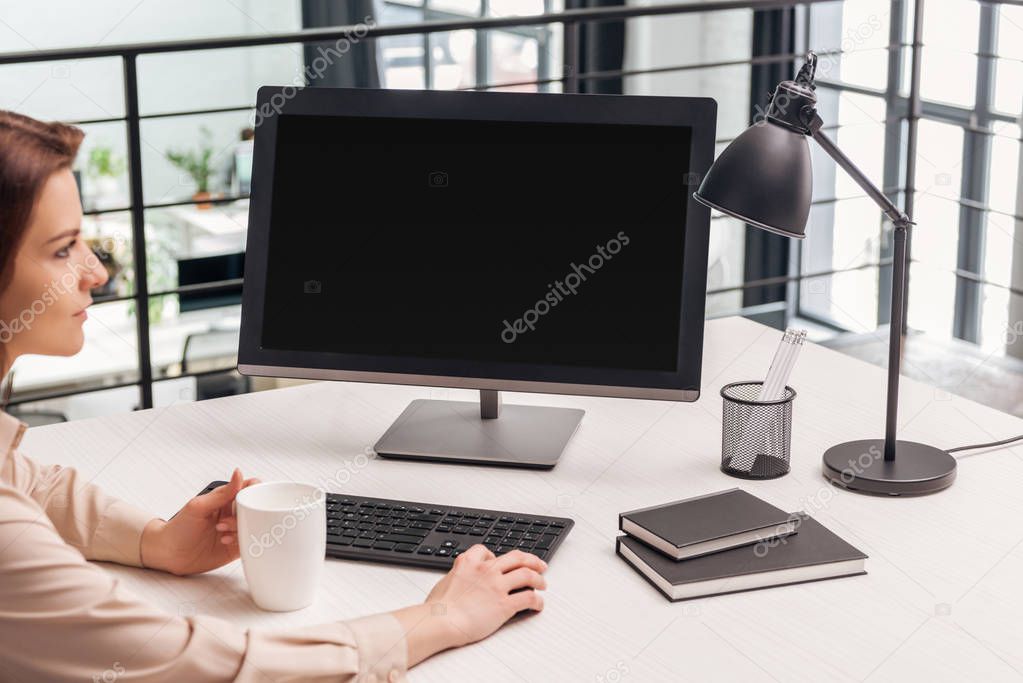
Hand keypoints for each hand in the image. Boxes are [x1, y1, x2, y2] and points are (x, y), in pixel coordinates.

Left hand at [140, 469, 258, 575]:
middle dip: (249, 513)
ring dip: (242, 528)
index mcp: (226, 499)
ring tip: (222, 531)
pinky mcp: (235, 547)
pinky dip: (243, 541)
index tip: (253, 498)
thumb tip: (238, 472)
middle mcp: (233, 513)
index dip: (256, 491)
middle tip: (230, 519)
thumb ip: (222, 492)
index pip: (250, 488)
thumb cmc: (178, 528)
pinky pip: (250, 543)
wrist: (167, 554)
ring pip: (255, 526)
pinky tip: (225, 540)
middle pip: (256, 508)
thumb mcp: (199, 507)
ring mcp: (235, 530)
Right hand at [392, 545, 547, 665]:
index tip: (502, 562)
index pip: (487, 551)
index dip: (497, 555)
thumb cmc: (438, 608)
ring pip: (527, 575)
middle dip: (531, 560)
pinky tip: (538, 604)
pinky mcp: (504, 604)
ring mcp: (497, 586)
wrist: (440, 621)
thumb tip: (459, 580)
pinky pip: (528, 598)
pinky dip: (537, 601)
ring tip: (542, 584)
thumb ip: (457, 576)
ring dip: (538, 579)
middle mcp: (486, 571)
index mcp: (469, 563)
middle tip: (539, 565)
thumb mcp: (444, 582)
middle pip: (516, 558)